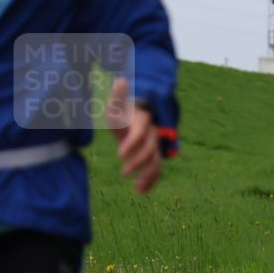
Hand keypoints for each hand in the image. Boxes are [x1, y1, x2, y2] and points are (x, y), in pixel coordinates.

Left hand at [106, 77, 161, 194]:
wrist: (134, 121)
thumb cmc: (123, 113)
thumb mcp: (116, 105)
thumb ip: (118, 97)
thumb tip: (120, 80)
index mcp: (144, 120)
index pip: (142, 131)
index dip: (133, 143)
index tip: (120, 155)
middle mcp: (153, 133)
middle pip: (151, 148)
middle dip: (138, 161)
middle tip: (124, 172)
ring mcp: (155, 146)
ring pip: (157, 160)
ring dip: (147, 174)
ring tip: (136, 187)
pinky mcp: (154, 156)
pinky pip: (157, 169)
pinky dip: (152, 181)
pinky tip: (141, 192)